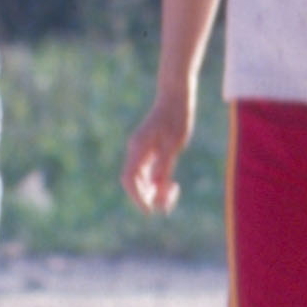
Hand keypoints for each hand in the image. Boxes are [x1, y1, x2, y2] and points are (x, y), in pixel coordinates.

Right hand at [120, 79, 195, 212]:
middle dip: (148, 196)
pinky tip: (172, 185)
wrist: (176, 96)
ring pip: (143, 179)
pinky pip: (149, 173)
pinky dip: (158, 182)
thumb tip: (157, 190)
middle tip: (169, 201)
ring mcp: (142, 151)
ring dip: (155, 191)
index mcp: (138, 148)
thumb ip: (164, 166)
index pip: (129, 179)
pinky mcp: (150, 151)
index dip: (137, 197)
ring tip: (173, 192)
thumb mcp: (173, 144)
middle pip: (134, 182)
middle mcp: (136, 151)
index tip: (150, 210)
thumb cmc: (176, 118)